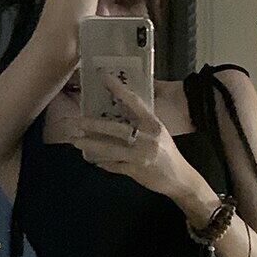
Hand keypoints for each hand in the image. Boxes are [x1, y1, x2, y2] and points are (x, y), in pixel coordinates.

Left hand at [64, 73, 193, 198]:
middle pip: (116, 128)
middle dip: (93, 124)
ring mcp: (141, 156)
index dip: (118, 89)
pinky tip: (92, 159)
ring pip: (110, 149)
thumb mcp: (158, 132)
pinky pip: (114, 166)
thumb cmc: (168, 153)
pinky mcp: (136, 171)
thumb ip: (141, 121)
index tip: (103, 77)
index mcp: (153, 124)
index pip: (134, 102)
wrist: (180, 179)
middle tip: (75, 120)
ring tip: (75, 141)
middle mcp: (147, 138)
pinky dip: (102, 163)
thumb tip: (120, 108)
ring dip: (91, 144)